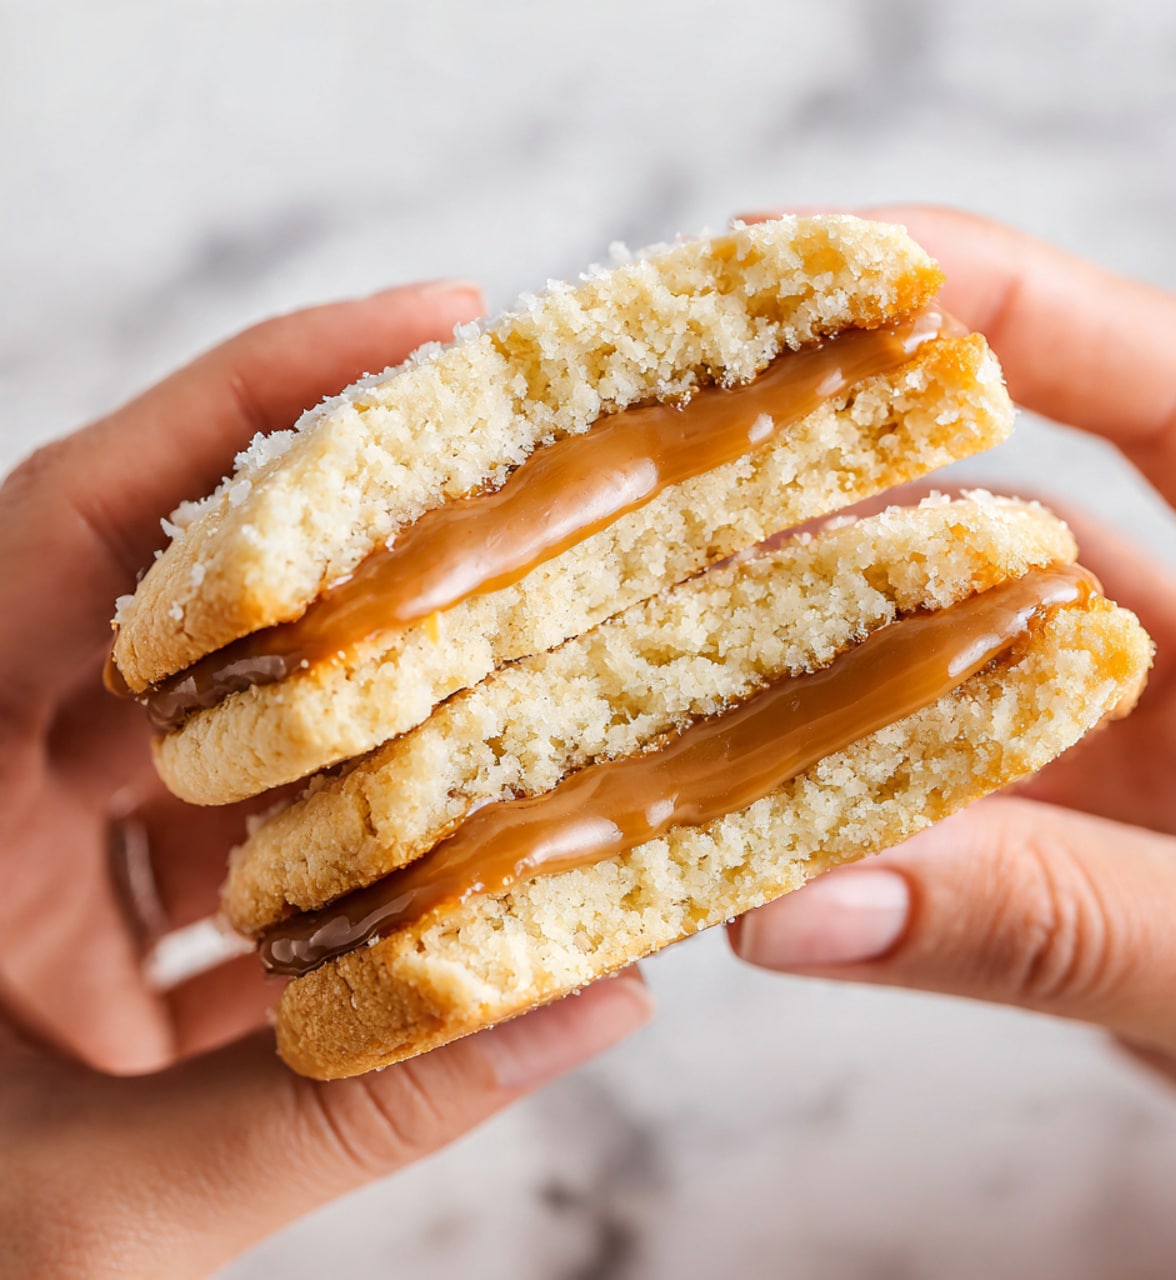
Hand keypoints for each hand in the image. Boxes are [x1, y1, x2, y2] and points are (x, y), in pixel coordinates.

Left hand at [0, 286, 651, 1277]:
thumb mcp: (103, 1206)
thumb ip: (345, 1112)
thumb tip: (593, 1001)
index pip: (81, 523)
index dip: (252, 400)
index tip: (432, 325)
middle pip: (187, 599)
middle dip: (352, 539)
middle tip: (519, 482)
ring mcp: (38, 853)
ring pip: (228, 725)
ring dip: (365, 707)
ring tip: (516, 667)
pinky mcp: (85, 924)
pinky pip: (237, 838)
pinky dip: (339, 839)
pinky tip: (447, 853)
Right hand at [731, 206, 1175, 1204]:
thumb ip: (1072, 926)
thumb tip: (799, 901)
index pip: (1165, 388)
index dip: (1001, 300)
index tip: (823, 262)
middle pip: (1011, 517)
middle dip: (845, 491)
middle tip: (677, 476)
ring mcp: (1150, 755)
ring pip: (950, 669)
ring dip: (820, 671)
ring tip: (671, 657)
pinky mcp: (1089, 855)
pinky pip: (945, 803)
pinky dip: (850, 809)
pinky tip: (748, 813)